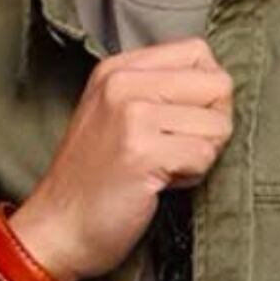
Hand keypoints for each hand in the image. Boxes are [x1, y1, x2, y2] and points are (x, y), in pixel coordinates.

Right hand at [8, 36, 232, 280]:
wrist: (59, 227)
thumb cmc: (96, 179)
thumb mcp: (118, 115)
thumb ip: (160, 92)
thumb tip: (220, 88)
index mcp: (119, 68)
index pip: (199, 52)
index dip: (208, 93)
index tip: (184, 122)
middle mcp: (123, 82)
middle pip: (219, 85)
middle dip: (213, 125)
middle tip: (178, 150)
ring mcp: (131, 114)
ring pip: (218, 124)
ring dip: (202, 155)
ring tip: (163, 168)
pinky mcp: (141, 151)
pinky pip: (204, 155)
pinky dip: (192, 177)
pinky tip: (159, 183)